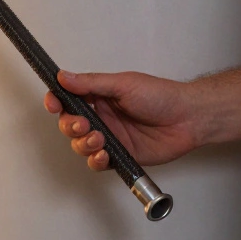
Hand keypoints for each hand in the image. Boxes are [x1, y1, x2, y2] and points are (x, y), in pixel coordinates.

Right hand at [43, 70, 199, 170]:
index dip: (57, 101)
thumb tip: (64, 77)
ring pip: (81, 145)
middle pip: (70, 124)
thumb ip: (91, 83)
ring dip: (84, 144)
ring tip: (99, 139)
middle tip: (84, 125)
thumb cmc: (161, 96)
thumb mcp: (123, 84)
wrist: (187, 119)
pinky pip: (98, 162)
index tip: (52, 103)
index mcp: (100, 96)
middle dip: (71, 126)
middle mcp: (102, 117)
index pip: (69, 99)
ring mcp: (110, 137)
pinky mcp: (120, 155)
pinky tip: (104, 155)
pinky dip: (96, 161)